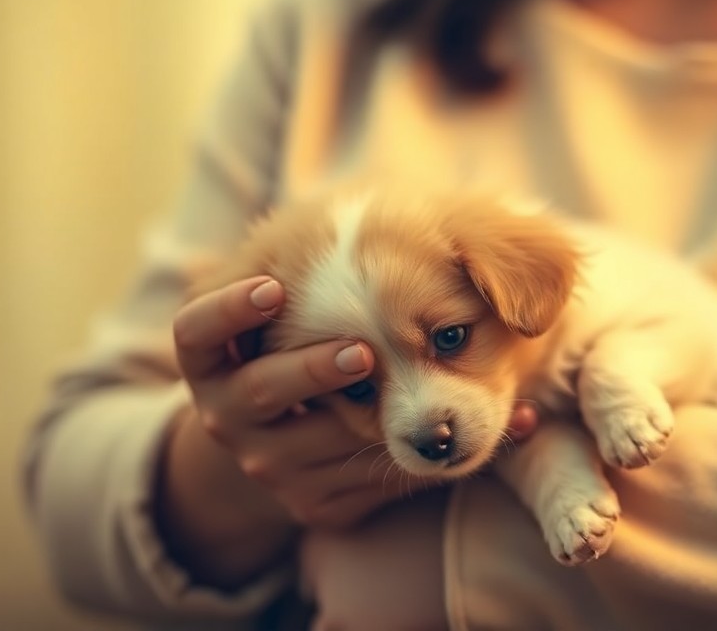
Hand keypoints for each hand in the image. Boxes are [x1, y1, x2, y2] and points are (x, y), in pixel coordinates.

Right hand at [159, 276, 538, 586]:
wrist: (279, 438)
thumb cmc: (293, 341)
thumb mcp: (279, 301)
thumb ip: (291, 262)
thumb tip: (340, 210)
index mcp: (209, 361)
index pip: (195, 331)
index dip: (228, 310)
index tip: (274, 287)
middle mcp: (228, 418)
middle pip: (262, 393)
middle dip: (312, 370)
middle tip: (361, 352)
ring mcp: (273, 468)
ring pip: (337, 441)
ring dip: (401, 412)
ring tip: (463, 383)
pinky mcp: (319, 506)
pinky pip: (388, 479)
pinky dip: (452, 447)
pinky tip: (520, 419)